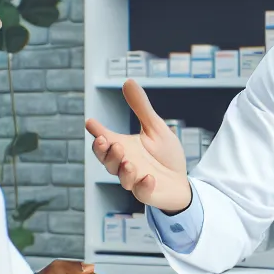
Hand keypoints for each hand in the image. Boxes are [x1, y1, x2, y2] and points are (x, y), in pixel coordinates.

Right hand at [84, 80, 191, 213]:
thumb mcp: (155, 128)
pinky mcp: (148, 193)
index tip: (91, 122)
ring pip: (121, 177)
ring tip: (127, 160)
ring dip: (122, 168)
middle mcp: (124, 164)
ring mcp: (135, 180)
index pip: (105, 140)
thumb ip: (141, 108)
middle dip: (105, 152)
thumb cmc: (165, 155)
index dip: (97, 132)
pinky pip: (142, 192)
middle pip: (107, 160)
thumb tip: (128, 81)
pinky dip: (143, 185)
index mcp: (123, 148)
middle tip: (107, 141)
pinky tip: (148, 177)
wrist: (182, 182)